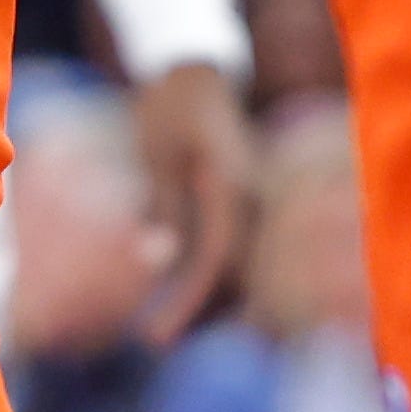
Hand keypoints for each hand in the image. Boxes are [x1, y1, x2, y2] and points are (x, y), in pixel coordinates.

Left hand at [130, 59, 250, 336]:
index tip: (156, 333)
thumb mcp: (160, 147)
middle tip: (154, 341)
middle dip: (201, 314)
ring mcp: (254, 205)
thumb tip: (161, 260)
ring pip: (240, 269)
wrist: (197, 70)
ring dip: (208, 303)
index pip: (221, 259)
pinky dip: (211, 280)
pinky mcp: (244, 208)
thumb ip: (165, 201)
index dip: (192, 302)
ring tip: (164, 333)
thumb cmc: (172, 103)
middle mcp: (255, 201)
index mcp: (236, 186)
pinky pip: (234, 253)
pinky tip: (184, 301)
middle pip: (237, 275)